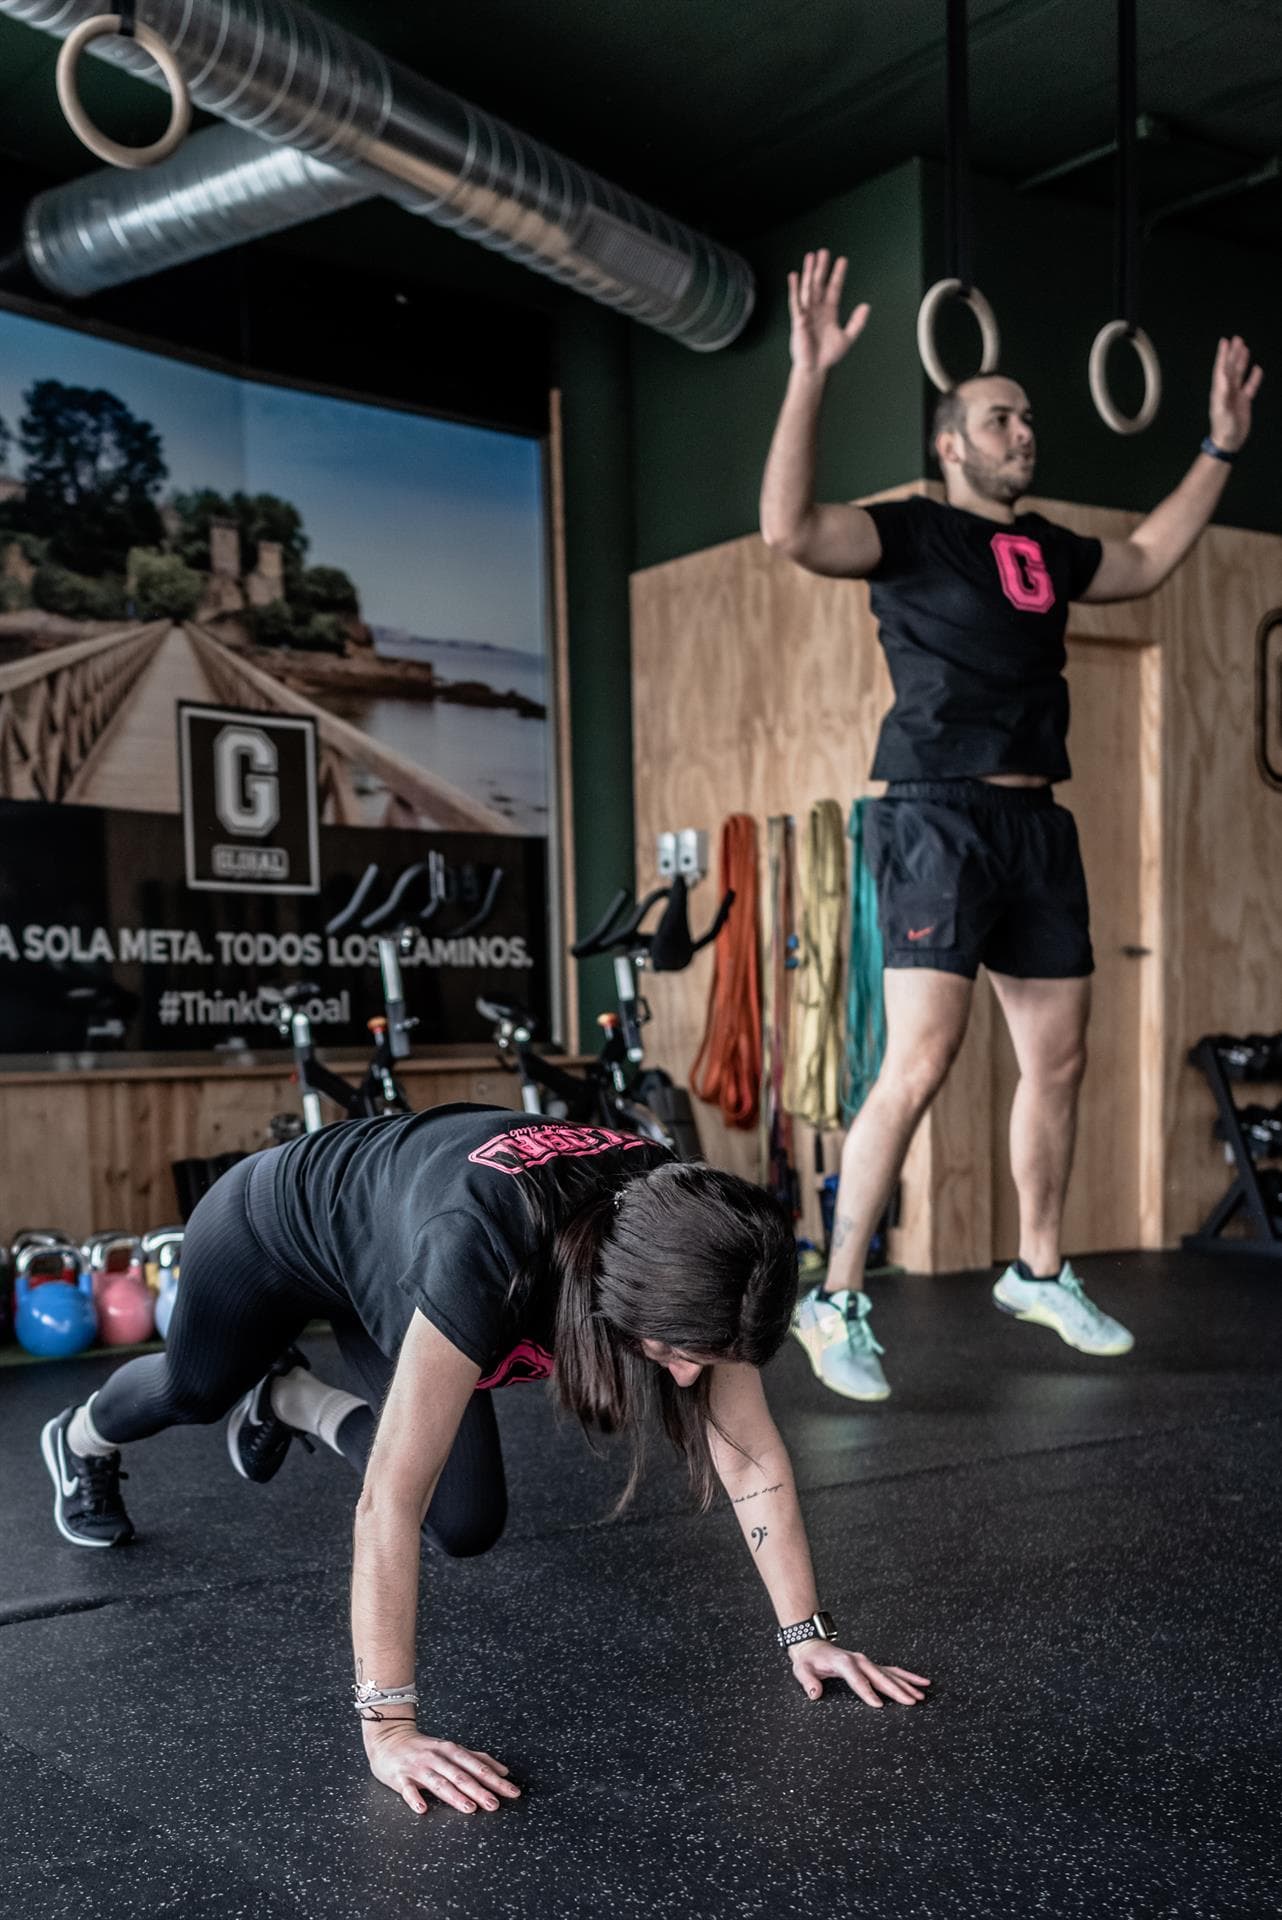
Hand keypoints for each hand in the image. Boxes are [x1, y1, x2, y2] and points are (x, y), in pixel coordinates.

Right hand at [364, 1721, 521, 1816]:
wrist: (389, 1738)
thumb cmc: (424, 1748)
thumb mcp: (451, 1749)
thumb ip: (476, 1759)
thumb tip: (503, 1771)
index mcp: (451, 1751)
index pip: (477, 1766)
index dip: (495, 1780)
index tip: (512, 1792)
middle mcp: (437, 1758)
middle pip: (461, 1775)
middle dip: (479, 1790)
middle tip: (495, 1805)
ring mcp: (418, 1767)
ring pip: (439, 1782)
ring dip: (454, 1796)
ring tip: (469, 1808)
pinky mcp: (400, 1777)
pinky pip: (407, 1789)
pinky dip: (414, 1799)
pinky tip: (422, 1809)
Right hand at [787, 251, 869, 375]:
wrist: (815, 368)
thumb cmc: (828, 355)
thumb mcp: (847, 338)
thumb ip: (857, 322)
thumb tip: (866, 306)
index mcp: (829, 311)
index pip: (834, 288)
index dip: (838, 274)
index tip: (842, 260)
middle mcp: (818, 309)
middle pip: (820, 284)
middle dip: (822, 268)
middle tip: (824, 251)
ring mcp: (807, 313)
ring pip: (808, 288)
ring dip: (808, 272)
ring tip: (810, 256)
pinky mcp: (798, 320)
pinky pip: (795, 302)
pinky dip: (794, 289)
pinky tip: (793, 276)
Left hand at [788, 1640, 928, 1707]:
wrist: (813, 1646)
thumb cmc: (808, 1660)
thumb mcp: (801, 1670)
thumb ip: (808, 1681)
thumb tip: (815, 1693)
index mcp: (843, 1662)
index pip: (857, 1679)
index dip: (867, 1692)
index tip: (878, 1705)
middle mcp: (858, 1660)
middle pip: (879, 1677)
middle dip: (895, 1690)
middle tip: (911, 1702)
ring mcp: (867, 1662)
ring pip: (890, 1674)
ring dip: (906, 1684)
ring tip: (921, 1694)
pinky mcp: (872, 1666)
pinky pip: (892, 1671)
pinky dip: (907, 1677)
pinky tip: (921, 1682)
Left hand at [1209, 335, 1263, 452]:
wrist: (1229, 442)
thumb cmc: (1223, 428)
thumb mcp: (1222, 411)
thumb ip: (1222, 394)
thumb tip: (1223, 375)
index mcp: (1220, 391)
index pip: (1221, 369)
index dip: (1223, 355)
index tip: (1224, 342)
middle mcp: (1227, 391)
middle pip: (1230, 368)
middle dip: (1233, 353)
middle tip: (1236, 339)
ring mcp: (1235, 395)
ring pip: (1239, 374)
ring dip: (1241, 361)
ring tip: (1244, 348)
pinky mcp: (1244, 402)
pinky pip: (1250, 386)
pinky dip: (1254, 378)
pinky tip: (1257, 369)